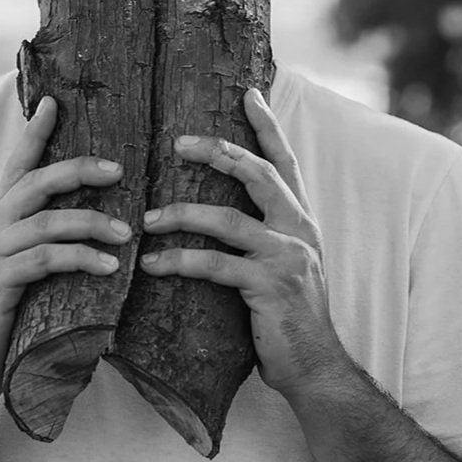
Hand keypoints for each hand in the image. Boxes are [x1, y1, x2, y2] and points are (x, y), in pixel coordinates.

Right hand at [0, 97, 128, 415]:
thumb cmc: (5, 323)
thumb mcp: (27, 275)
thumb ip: (47, 247)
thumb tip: (98, 228)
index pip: (16, 167)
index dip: (34, 133)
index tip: (53, 100)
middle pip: (33, 183)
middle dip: (77, 168)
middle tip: (120, 168)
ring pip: (44, 221)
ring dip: (89, 221)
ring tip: (125, 231)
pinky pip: (43, 261)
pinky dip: (79, 258)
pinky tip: (109, 268)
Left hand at [138, 88, 341, 398]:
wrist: (315, 368)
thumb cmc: (288, 319)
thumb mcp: (281, 267)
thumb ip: (261, 237)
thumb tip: (220, 213)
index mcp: (301, 220)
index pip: (284, 162)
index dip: (268, 126)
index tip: (249, 93)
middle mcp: (299, 230)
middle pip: (258, 174)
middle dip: (218, 151)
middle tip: (178, 141)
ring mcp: (286, 257)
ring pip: (227, 219)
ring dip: (181, 214)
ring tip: (146, 218)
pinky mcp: (269, 286)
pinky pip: (215, 265)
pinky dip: (180, 262)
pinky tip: (152, 264)